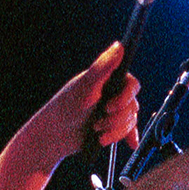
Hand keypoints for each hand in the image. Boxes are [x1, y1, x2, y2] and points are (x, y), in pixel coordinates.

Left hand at [25, 43, 140, 163]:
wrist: (56, 135)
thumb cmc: (66, 107)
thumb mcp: (85, 86)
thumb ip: (103, 66)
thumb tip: (119, 46)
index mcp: (109, 80)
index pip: (132, 85)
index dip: (125, 97)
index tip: (110, 106)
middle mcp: (114, 93)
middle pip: (133, 106)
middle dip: (116, 118)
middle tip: (98, 121)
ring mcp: (114, 111)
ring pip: (130, 121)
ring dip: (114, 130)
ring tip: (96, 131)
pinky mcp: (114, 126)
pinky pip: (129, 131)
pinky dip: (127, 137)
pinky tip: (129, 143)